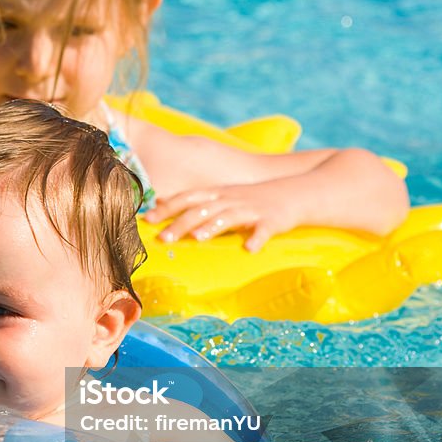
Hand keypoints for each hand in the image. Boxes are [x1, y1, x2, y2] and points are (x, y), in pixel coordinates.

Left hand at [144, 183, 297, 251]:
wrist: (295, 192)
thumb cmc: (251, 198)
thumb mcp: (220, 195)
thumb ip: (193, 200)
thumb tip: (160, 201)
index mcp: (217, 194)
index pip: (187, 198)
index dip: (167, 208)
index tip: (147, 219)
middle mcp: (230, 199)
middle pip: (202, 210)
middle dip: (181, 223)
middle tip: (163, 239)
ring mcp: (251, 209)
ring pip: (229, 217)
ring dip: (213, 227)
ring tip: (197, 238)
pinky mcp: (272, 220)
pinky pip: (264, 230)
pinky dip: (257, 238)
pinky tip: (249, 248)